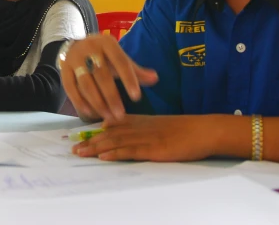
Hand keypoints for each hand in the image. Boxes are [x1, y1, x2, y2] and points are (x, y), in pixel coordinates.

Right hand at [61, 35, 157, 121]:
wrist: (75, 46)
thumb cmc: (104, 56)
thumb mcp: (119, 58)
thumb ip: (136, 71)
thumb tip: (155, 79)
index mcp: (107, 43)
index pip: (120, 62)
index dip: (129, 79)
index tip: (136, 97)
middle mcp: (89, 49)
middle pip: (101, 75)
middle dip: (111, 96)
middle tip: (120, 115)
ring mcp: (74, 59)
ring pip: (86, 83)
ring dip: (97, 102)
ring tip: (108, 117)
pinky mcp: (64, 70)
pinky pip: (71, 88)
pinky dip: (80, 102)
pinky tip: (90, 113)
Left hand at [73, 114, 219, 161]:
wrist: (205, 130)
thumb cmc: (187, 130)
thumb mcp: (161, 124)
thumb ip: (142, 126)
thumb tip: (122, 127)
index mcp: (142, 121)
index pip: (113, 124)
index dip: (95, 130)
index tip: (79, 135)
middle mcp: (141, 127)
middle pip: (110, 134)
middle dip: (90, 141)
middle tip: (72, 147)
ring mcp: (147, 138)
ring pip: (116, 142)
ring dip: (96, 148)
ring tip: (80, 153)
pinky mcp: (155, 149)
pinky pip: (132, 151)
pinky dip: (115, 154)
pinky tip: (103, 156)